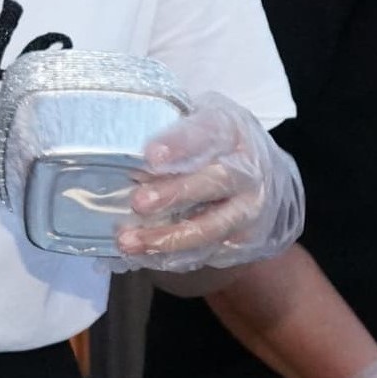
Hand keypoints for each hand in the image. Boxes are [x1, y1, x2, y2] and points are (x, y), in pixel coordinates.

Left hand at [114, 98, 303, 269]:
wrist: (254, 175)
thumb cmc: (210, 143)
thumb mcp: (192, 120)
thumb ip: (164, 130)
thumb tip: (122, 148)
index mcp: (231, 129)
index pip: (208, 132)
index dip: (180, 143)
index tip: (150, 155)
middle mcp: (247, 170)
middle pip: (215, 181)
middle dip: (175, 193)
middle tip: (138, 202)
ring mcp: (247, 209)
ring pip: (212, 226)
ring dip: (168, 237)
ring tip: (129, 241)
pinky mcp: (241, 241)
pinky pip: (206, 253)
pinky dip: (172, 257)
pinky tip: (143, 255)